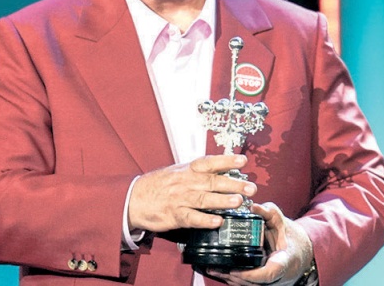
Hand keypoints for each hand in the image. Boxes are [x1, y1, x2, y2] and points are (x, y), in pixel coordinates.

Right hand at [128, 154, 256, 231]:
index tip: (243, 161)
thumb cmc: (159, 185)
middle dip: (233, 184)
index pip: (210, 162)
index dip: (227, 161)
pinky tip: (217, 221)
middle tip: (251, 188)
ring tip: (238, 202)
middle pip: (212, 181)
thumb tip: (224, 169)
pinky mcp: (173, 215)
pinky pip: (191, 217)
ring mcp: (179, 199)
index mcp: (188, 169)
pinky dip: (204, 220)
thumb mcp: (178, 171)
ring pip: (203, 198)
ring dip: (222, 200)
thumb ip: (199, 171)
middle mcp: (185, 182)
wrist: (132, 199)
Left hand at [206, 202, 313, 285]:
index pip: (269, 274)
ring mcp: (270, 282)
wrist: (301, 254)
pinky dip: (233, 279)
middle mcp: (276, 275)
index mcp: (283, 261)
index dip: (251, 275)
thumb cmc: (291, 238)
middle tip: (215, 267)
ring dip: (229, 279)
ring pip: (248, 285)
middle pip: (252, 282)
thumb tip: (253, 206)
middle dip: (232, 277)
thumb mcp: (282, 222)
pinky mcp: (263, 283)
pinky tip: (219, 272)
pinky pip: (247, 284)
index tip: (235, 270)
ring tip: (213, 269)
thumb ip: (269, 213)